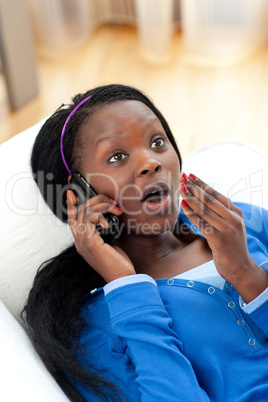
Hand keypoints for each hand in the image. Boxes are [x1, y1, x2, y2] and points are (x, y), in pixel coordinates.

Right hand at [67, 190, 135, 283]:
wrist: (121, 277)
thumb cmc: (118, 262)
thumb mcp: (109, 243)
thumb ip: (103, 232)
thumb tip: (107, 218)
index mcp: (82, 242)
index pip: (72, 219)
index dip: (71, 205)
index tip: (72, 193)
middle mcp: (79, 242)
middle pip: (80, 212)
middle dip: (95, 200)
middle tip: (109, 200)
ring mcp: (82, 242)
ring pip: (86, 212)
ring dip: (102, 206)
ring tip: (115, 208)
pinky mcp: (90, 242)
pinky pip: (90, 219)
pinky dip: (101, 215)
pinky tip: (109, 223)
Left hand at [179, 173, 267, 302]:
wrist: (241, 268)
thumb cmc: (230, 247)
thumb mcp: (228, 227)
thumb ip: (219, 214)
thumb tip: (201, 200)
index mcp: (236, 212)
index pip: (216, 194)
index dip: (202, 184)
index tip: (190, 175)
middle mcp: (233, 218)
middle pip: (209, 199)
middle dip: (194, 187)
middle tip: (182, 178)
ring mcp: (227, 228)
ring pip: (205, 209)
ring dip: (190, 198)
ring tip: (180, 189)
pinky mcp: (220, 239)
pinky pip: (202, 224)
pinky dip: (191, 214)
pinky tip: (183, 207)